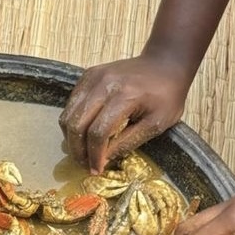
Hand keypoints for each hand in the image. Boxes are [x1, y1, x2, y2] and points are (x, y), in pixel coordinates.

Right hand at [59, 53, 189, 173]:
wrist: (165, 64)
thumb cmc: (167, 96)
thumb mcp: (156, 124)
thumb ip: (128, 142)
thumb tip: (104, 160)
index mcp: (124, 96)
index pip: (98, 132)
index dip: (94, 155)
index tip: (97, 170)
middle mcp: (103, 84)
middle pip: (77, 123)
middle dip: (78, 149)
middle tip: (84, 164)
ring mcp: (93, 77)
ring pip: (68, 114)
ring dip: (71, 137)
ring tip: (82, 151)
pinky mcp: (88, 76)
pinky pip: (71, 103)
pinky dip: (73, 122)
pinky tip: (83, 132)